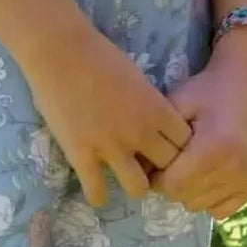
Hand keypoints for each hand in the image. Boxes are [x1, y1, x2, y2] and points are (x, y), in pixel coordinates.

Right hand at [27, 27, 192, 209]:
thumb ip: (149, 104)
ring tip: (126, 178)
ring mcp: (110, 147)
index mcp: (156, 110)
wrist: (60, 51)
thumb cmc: (99, 55)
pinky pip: (97, 192)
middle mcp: (140, 133)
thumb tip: (155, 124)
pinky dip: (98, 195)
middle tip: (151, 167)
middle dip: (163, 169)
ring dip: (135, 185)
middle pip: (169, 167)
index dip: (180, 148)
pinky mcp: (82, 155)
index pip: (186, 144)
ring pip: (139, 188)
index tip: (170, 147)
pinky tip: (96, 189)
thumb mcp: (137, 77)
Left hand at [147, 43, 246, 220]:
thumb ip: (156, 139)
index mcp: (213, 149)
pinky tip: (210, 175)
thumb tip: (138, 170)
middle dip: (173, 183)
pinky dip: (211, 197)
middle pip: (186, 198)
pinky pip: (222, 209)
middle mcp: (235, 169)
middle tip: (175, 162)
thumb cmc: (207, 89)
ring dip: (191, 191)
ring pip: (202, 205)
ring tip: (193, 165)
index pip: (172, 185)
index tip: (157, 161)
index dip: (158, 176)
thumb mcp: (177, 104)